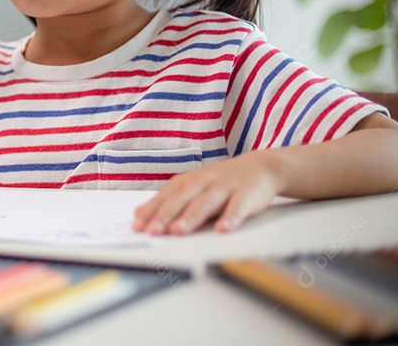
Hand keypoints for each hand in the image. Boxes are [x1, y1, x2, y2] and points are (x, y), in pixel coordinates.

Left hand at [131, 150, 283, 234]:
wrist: (259, 167)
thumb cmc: (221, 181)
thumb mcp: (192, 186)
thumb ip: (167, 200)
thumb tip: (138, 213)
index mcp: (188, 182)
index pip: (166, 198)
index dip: (151, 212)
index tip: (137, 227)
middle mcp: (203, 183)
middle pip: (181, 199)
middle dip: (166, 215)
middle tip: (153, 231)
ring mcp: (224, 188)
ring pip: (205, 203)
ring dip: (191, 217)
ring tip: (178, 231)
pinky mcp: (246, 195)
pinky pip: (237, 208)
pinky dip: (230, 218)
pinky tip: (222, 229)